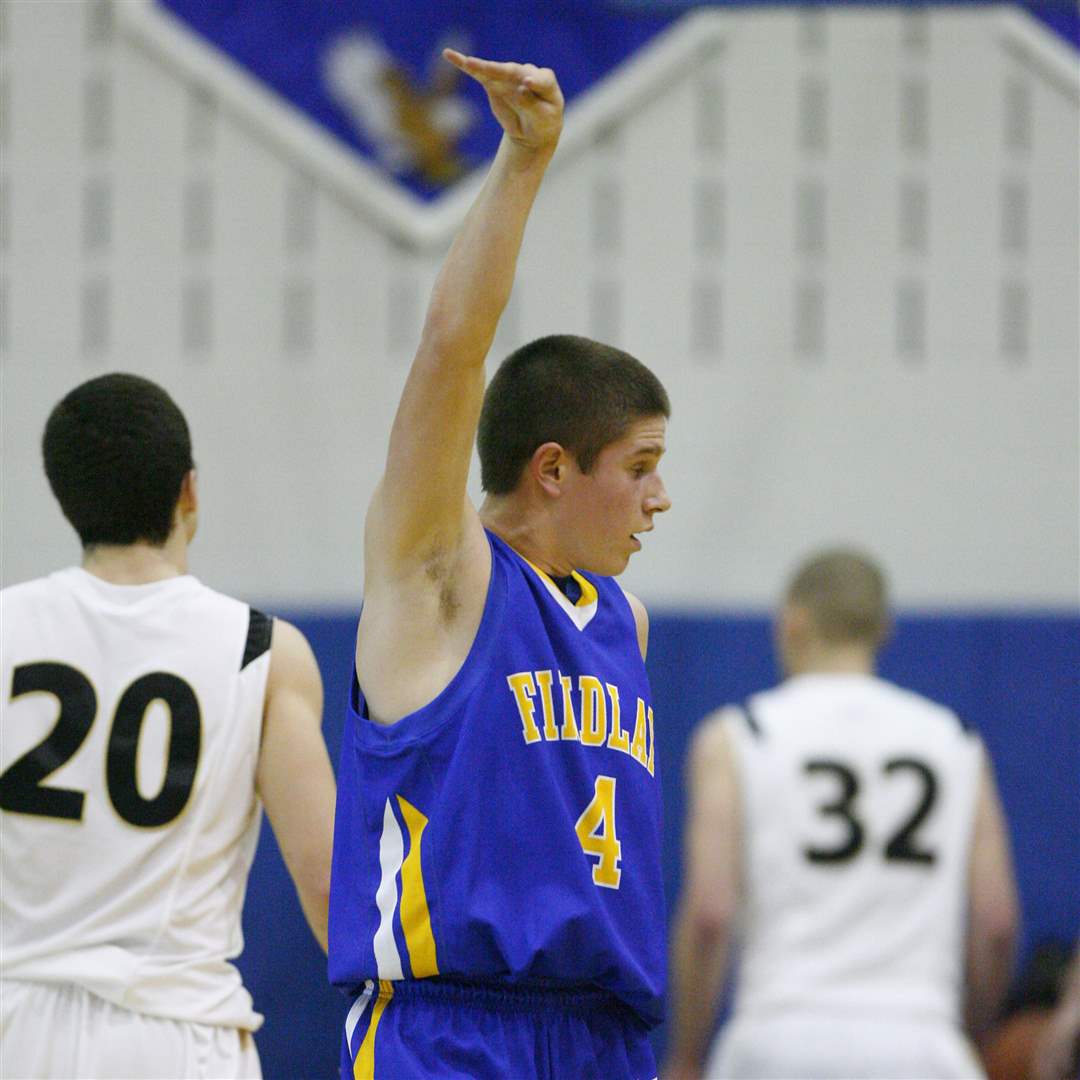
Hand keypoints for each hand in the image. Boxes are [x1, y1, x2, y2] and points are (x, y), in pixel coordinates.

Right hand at [443, 50, 562, 151]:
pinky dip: (464, 64)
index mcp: (545, 81)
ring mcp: (508, 77)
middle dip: (500, 71)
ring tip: (467, 63)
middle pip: (513, 72)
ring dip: (479, 66)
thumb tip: (521, 88)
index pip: (540, 80)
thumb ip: (532, 104)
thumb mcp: (542, 119)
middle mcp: (526, 73)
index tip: (528, 82)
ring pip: (493, 70)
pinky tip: (449, 55)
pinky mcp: (493, 83)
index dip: (534, 81)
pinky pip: (478, 73)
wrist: (532, 132)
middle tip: (487, 69)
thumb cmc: (542, 124)